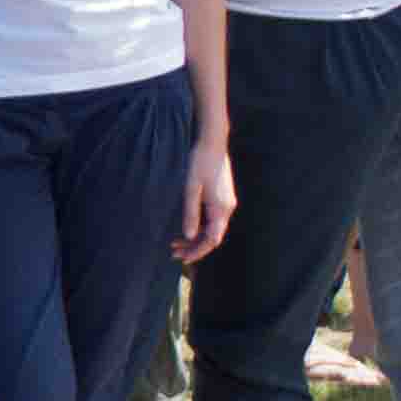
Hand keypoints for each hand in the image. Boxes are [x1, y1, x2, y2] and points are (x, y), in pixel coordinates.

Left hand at [173, 130, 234, 262]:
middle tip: (173, 252)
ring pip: (212, 228)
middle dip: (194, 247)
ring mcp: (226, 202)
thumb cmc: (200, 162)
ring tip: (175, 242)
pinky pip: (213, 219)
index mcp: (221, 209)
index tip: (182, 258)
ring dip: (195, 237)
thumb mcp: (190, 188)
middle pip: (212, 237)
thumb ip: (190, 212)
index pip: (212, 240)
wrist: (213, 142)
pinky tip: (187, 227)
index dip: (197, 252)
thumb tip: (188, 235)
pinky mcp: (223, 197)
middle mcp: (227, 208)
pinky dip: (200, 226)